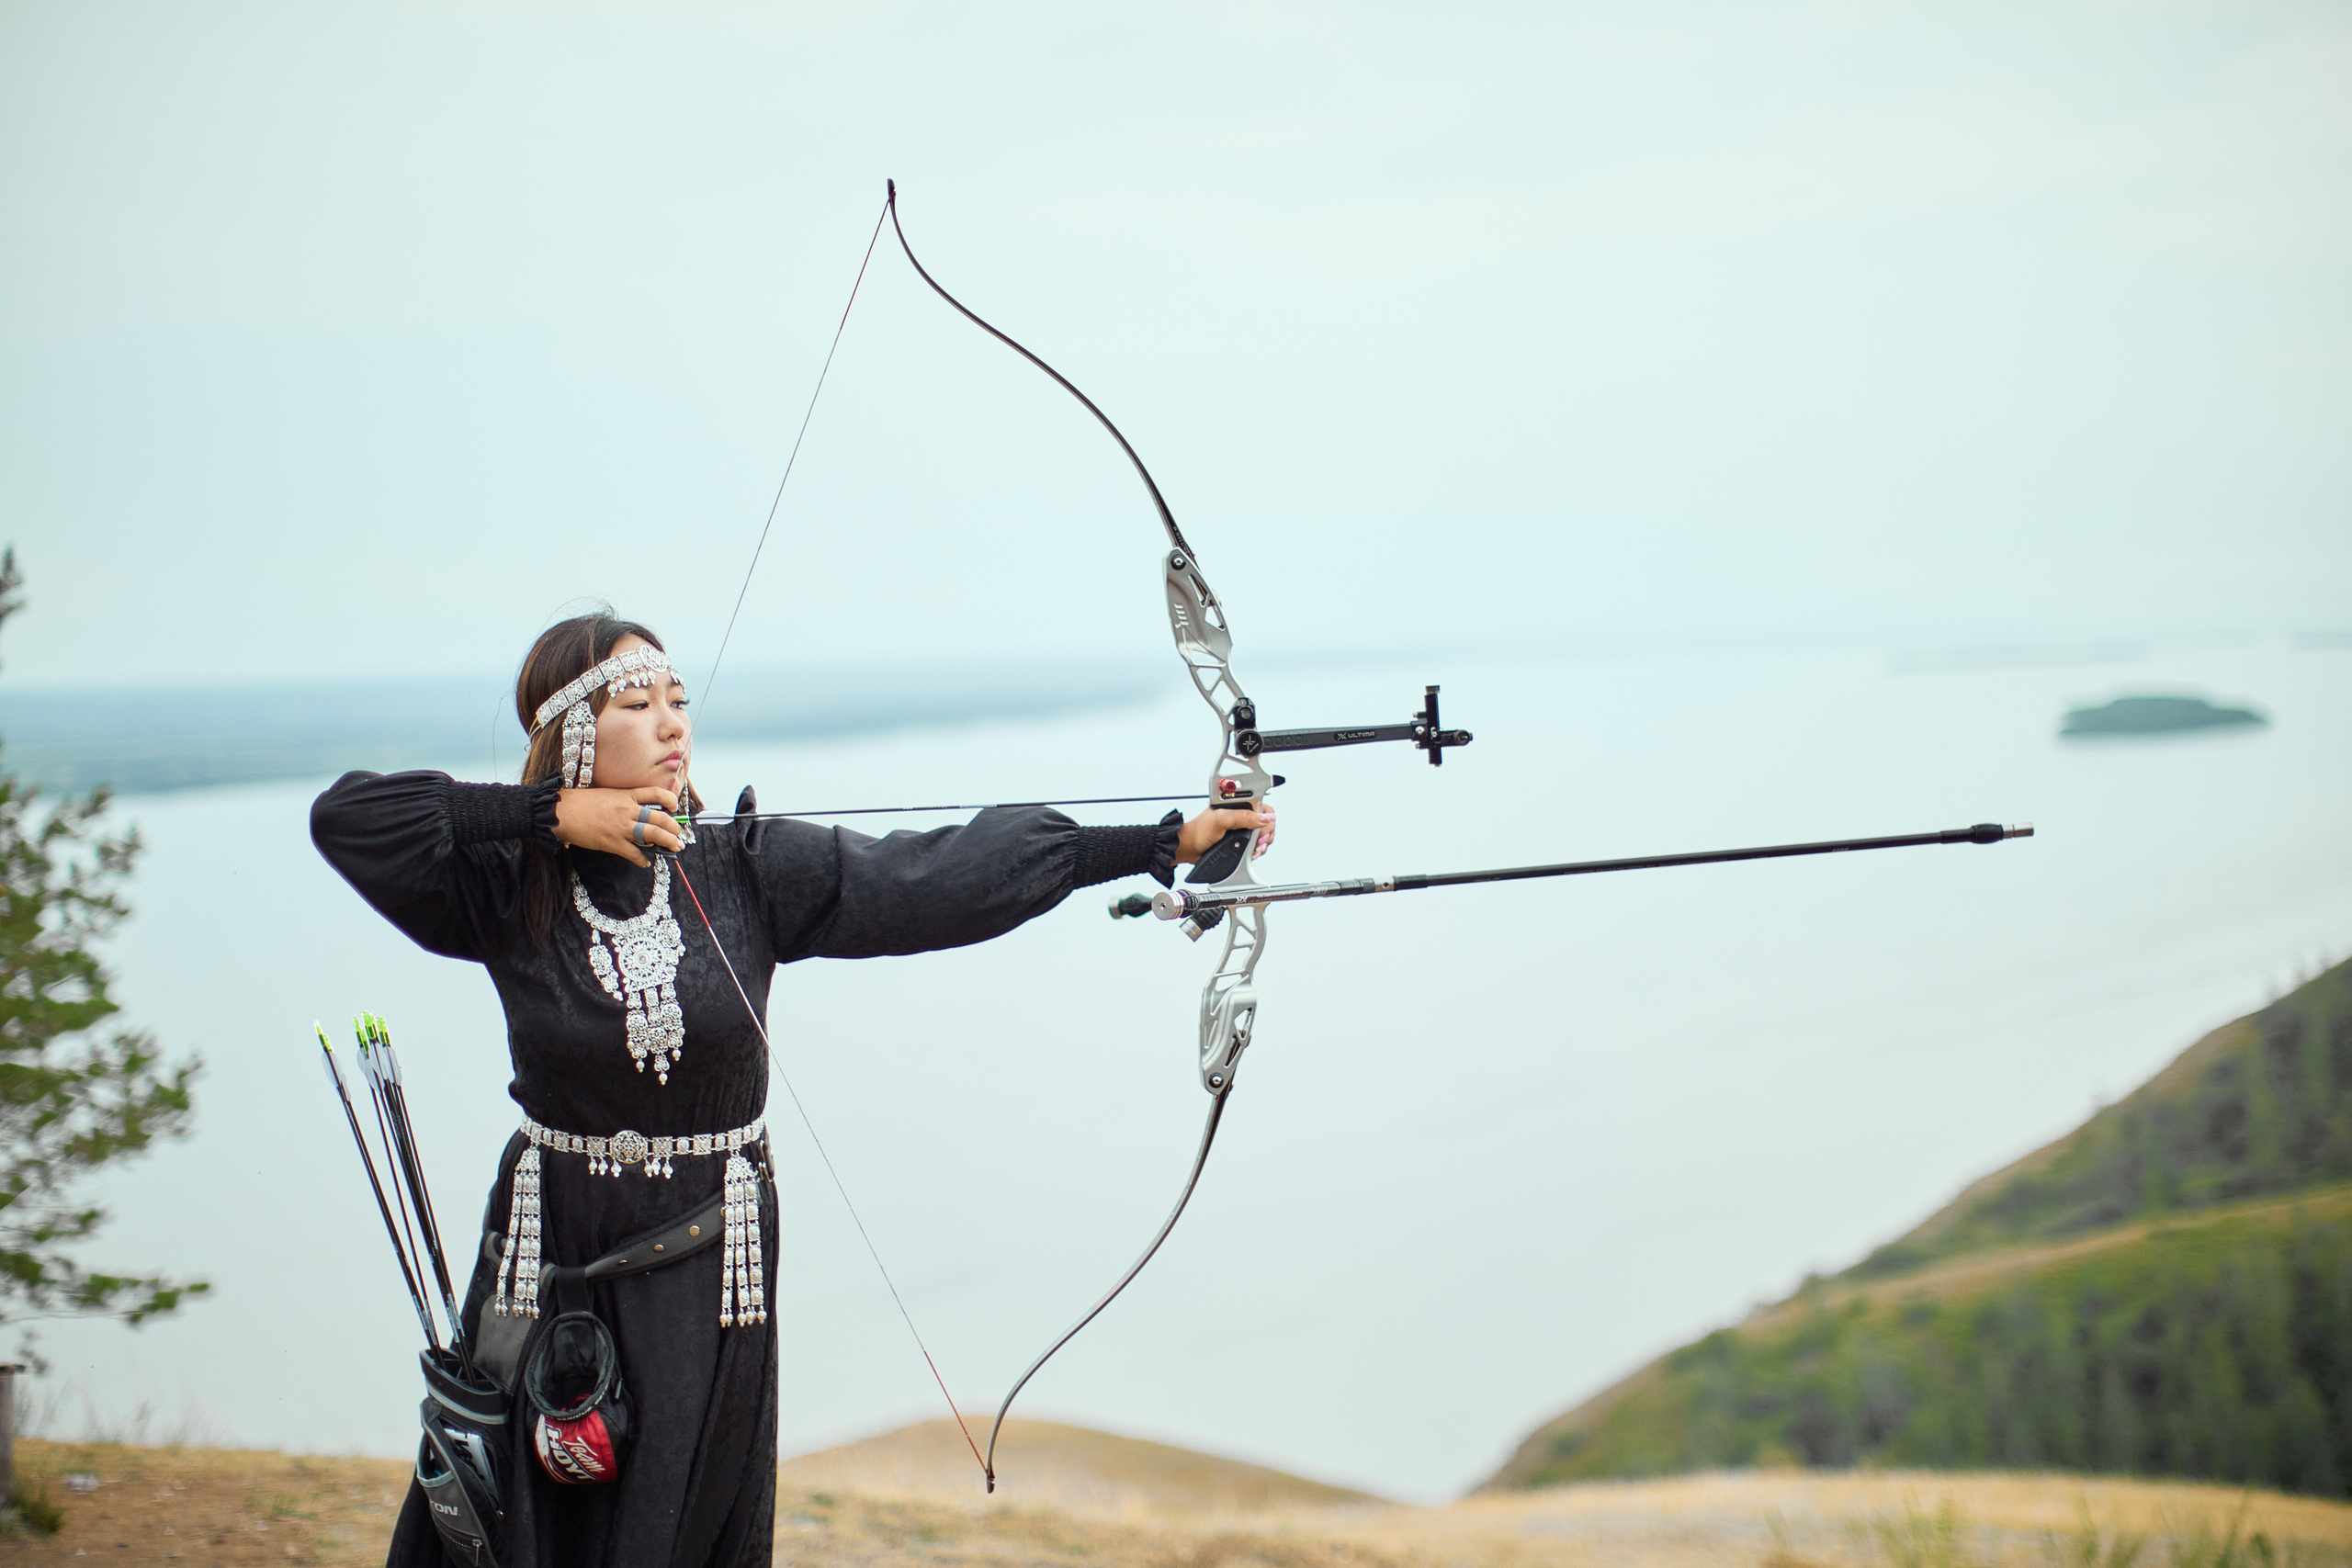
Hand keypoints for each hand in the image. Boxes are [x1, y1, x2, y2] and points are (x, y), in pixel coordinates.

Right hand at [556, 786, 685, 867]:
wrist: (561, 811)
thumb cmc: (581, 802)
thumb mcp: (607, 794)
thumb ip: (624, 801)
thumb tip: (637, 810)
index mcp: (626, 795)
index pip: (656, 794)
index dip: (671, 800)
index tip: (675, 807)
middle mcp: (628, 810)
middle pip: (660, 818)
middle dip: (674, 828)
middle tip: (680, 835)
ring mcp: (621, 827)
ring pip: (652, 835)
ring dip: (667, 843)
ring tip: (675, 848)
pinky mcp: (612, 842)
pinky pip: (633, 853)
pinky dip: (642, 860)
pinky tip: (646, 863)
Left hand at [1174, 799, 1276, 864]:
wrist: (1189, 848)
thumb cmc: (1198, 831)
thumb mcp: (1221, 820)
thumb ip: (1243, 817)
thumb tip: (1265, 818)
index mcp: (1237, 803)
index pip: (1262, 806)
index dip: (1266, 819)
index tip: (1261, 832)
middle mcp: (1241, 813)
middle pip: (1266, 821)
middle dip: (1265, 834)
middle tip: (1257, 843)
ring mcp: (1241, 826)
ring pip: (1263, 833)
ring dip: (1262, 843)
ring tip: (1254, 849)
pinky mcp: (1240, 838)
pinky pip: (1256, 843)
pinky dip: (1257, 849)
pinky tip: (1250, 852)